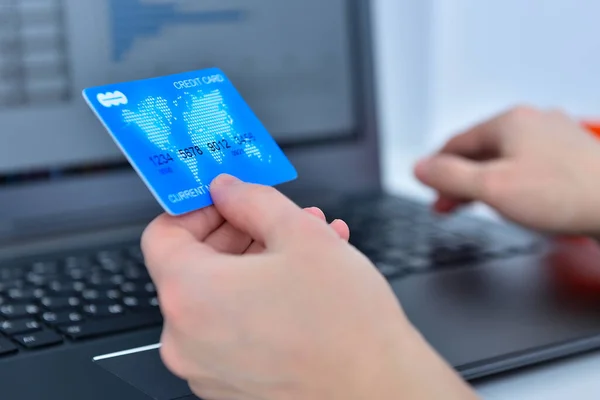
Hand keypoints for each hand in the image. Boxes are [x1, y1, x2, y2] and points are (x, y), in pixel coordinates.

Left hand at [142, 175, 475, 399]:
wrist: (380, 390)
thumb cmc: (345, 324)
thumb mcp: (300, 234)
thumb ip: (251, 200)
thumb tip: (228, 190)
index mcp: (190, 295)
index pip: (163, 235)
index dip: (196, 209)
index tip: (224, 202)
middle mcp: (186, 339)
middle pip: (194, 265)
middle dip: (239, 233)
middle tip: (273, 220)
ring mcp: (206, 367)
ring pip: (220, 296)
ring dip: (257, 264)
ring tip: (303, 249)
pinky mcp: (230, 384)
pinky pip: (233, 327)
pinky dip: (258, 300)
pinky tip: (301, 283)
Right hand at [414, 106, 599, 235]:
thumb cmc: (564, 195)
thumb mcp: (491, 187)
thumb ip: (449, 177)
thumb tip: (418, 167)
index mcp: (509, 122)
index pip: (455, 143)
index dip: (436, 169)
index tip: (429, 190)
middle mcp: (533, 122)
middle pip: (480, 151)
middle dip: (459, 180)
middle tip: (446, 205)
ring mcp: (555, 137)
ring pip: (505, 158)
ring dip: (484, 182)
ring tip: (474, 205)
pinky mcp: (571, 156)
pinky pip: (528, 166)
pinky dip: (511, 182)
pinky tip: (512, 199)